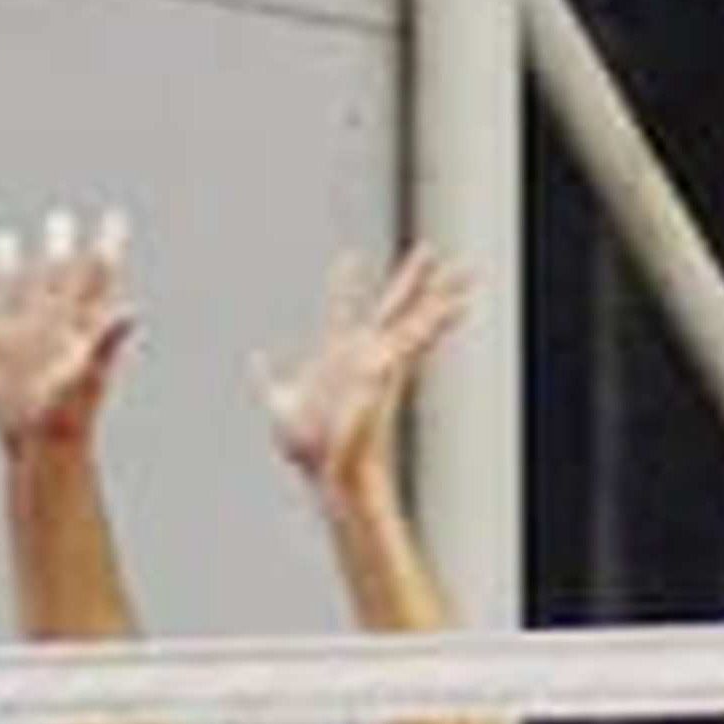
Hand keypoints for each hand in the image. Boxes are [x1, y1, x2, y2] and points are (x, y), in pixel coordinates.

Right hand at [0, 211, 140, 454]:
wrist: (42, 447)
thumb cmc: (70, 416)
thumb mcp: (89, 374)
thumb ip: (108, 341)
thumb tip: (131, 310)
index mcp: (78, 325)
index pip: (97, 277)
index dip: (108, 247)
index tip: (116, 217)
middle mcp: (52, 325)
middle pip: (57, 276)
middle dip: (59, 246)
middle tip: (60, 217)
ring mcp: (23, 338)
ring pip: (14, 291)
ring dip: (7, 266)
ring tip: (2, 238)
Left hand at [257, 245, 468, 507]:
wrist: (329, 473)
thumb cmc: (311, 449)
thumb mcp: (279, 402)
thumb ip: (267, 379)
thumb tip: (257, 359)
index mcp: (340, 357)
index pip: (346, 310)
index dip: (346, 284)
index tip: (349, 256)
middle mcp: (365, 356)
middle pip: (394, 307)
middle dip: (413, 279)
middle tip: (432, 251)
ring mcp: (381, 364)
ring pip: (417, 321)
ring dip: (440, 297)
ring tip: (466, 276)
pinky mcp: (392, 374)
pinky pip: (418, 343)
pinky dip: (437, 325)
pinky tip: (459, 307)